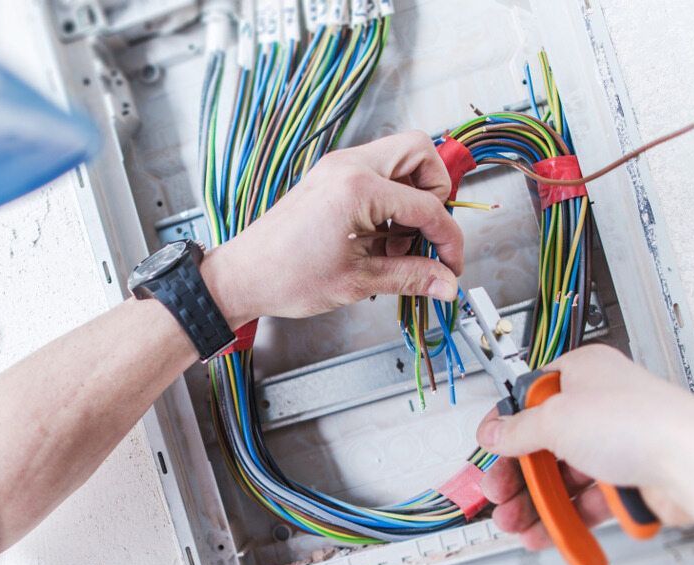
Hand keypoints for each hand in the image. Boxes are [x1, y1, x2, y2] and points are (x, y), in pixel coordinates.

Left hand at [202, 131, 462, 323]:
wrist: (242, 276)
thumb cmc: (285, 276)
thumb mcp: (358, 281)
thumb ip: (410, 277)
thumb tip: (446, 283)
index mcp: (358, 187)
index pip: (428, 205)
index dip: (448, 239)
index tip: (451, 265)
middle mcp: (348, 166)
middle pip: (420, 153)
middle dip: (435, 194)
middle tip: (427, 235)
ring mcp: (337, 168)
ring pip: (400, 160)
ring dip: (411, 199)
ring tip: (397, 246)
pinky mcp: (330, 177)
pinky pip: (377, 175)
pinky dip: (389, 202)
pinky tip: (379, 241)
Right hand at [475, 344, 693, 549]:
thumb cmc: (641, 422)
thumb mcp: (556, 419)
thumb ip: (517, 429)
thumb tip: (494, 432)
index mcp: (583, 373)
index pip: (530, 398)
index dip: (506, 425)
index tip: (488, 449)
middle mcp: (601, 406)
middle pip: (544, 443)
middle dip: (517, 474)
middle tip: (498, 495)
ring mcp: (618, 444)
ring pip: (565, 476)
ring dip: (536, 502)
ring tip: (517, 523)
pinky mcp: (631, 481)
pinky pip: (588, 501)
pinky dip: (566, 518)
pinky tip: (548, 532)